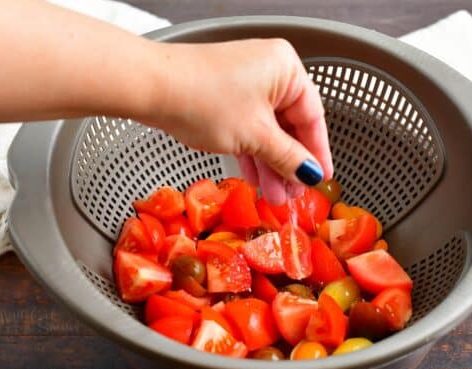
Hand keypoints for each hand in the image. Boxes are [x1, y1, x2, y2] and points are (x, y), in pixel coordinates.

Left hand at [143, 39, 332, 203]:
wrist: (151, 87)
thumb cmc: (205, 100)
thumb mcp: (255, 136)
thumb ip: (288, 157)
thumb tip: (310, 174)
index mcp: (286, 69)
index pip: (313, 117)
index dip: (317, 153)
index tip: (321, 180)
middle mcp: (269, 71)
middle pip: (290, 125)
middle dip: (290, 164)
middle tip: (294, 195)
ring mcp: (245, 84)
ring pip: (267, 131)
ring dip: (270, 164)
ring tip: (275, 197)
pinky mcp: (224, 97)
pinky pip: (248, 129)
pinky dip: (252, 153)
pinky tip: (256, 179)